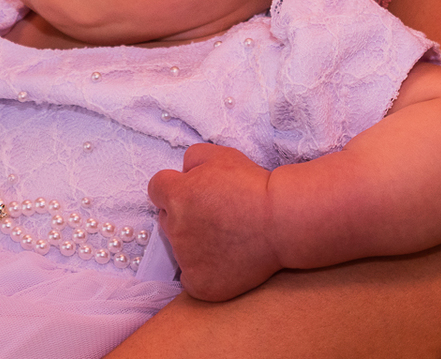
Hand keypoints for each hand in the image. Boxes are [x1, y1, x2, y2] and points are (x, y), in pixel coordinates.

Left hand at [147, 143, 280, 301]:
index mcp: (176, 195)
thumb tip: (182, 171)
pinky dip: (204, 273)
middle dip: (184, 216)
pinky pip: (191, 279)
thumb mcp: (220, 154)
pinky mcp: (201, 284)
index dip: (175, 188)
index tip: (193, 193)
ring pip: (180, 248)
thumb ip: (191, 158)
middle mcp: (175, 227)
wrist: (284, 221)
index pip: (156, 189)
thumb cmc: (254, 186)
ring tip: (227, 237)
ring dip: (194, 243)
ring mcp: (187, 259)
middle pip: (167, 219)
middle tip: (216, 216)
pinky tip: (224, 263)